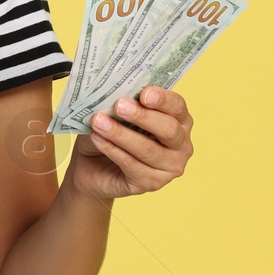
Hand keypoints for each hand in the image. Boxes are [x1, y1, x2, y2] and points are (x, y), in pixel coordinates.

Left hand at [66, 86, 193, 200]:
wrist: (91, 164)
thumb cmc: (111, 131)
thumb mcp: (118, 112)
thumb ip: (125, 101)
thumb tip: (118, 91)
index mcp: (180, 120)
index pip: (177, 107)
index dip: (163, 99)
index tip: (144, 94)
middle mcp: (181, 145)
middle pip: (168, 129)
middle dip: (142, 116)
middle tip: (119, 106)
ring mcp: (169, 168)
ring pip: (147, 149)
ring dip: (120, 134)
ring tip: (98, 121)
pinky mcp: (151, 184)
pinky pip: (131, 165)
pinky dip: (112, 150)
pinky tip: (97, 138)